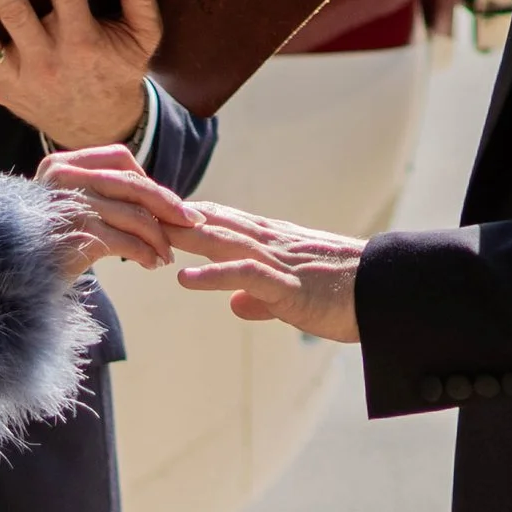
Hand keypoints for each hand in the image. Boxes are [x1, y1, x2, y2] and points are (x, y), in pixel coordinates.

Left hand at [39, 155, 363, 339]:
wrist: (387, 294)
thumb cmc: (344, 296)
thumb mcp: (294, 298)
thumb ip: (261, 299)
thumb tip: (235, 305)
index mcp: (265, 242)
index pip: (212, 221)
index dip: (173, 215)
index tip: (135, 208)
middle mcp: (267, 242)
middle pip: (207, 222)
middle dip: (164, 216)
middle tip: (124, 207)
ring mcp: (277, 261)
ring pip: (221, 242)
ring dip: (180, 238)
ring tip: (141, 235)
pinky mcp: (290, 286)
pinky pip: (246, 277)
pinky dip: (215, 276)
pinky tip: (186, 278)